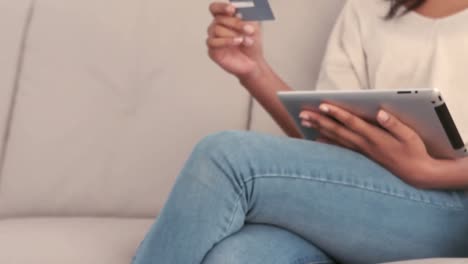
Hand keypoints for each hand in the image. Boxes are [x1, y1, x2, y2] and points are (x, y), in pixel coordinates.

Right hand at [207, 2, 264, 79]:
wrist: (254, 61)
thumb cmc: (251, 43)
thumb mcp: (253, 26)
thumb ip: (246, 16)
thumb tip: (239, 10)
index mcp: (224, 18)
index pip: (215, 8)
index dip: (221, 7)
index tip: (232, 9)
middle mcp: (216, 27)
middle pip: (219, 19)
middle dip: (236, 23)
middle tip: (249, 29)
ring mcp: (213, 39)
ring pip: (216, 29)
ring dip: (233, 34)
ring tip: (246, 40)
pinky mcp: (212, 50)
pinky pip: (213, 42)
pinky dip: (226, 41)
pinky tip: (237, 42)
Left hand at [299, 104, 436, 186]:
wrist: (417, 175)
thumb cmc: (415, 152)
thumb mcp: (410, 136)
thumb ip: (394, 124)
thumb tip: (381, 112)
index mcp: (375, 137)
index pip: (352, 122)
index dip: (336, 113)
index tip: (322, 105)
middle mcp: (364, 144)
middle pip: (337, 130)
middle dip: (319, 120)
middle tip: (302, 114)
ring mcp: (361, 150)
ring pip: (335, 138)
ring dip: (319, 129)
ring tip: (304, 121)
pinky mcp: (361, 155)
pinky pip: (340, 147)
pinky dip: (327, 142)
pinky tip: (316, 139)